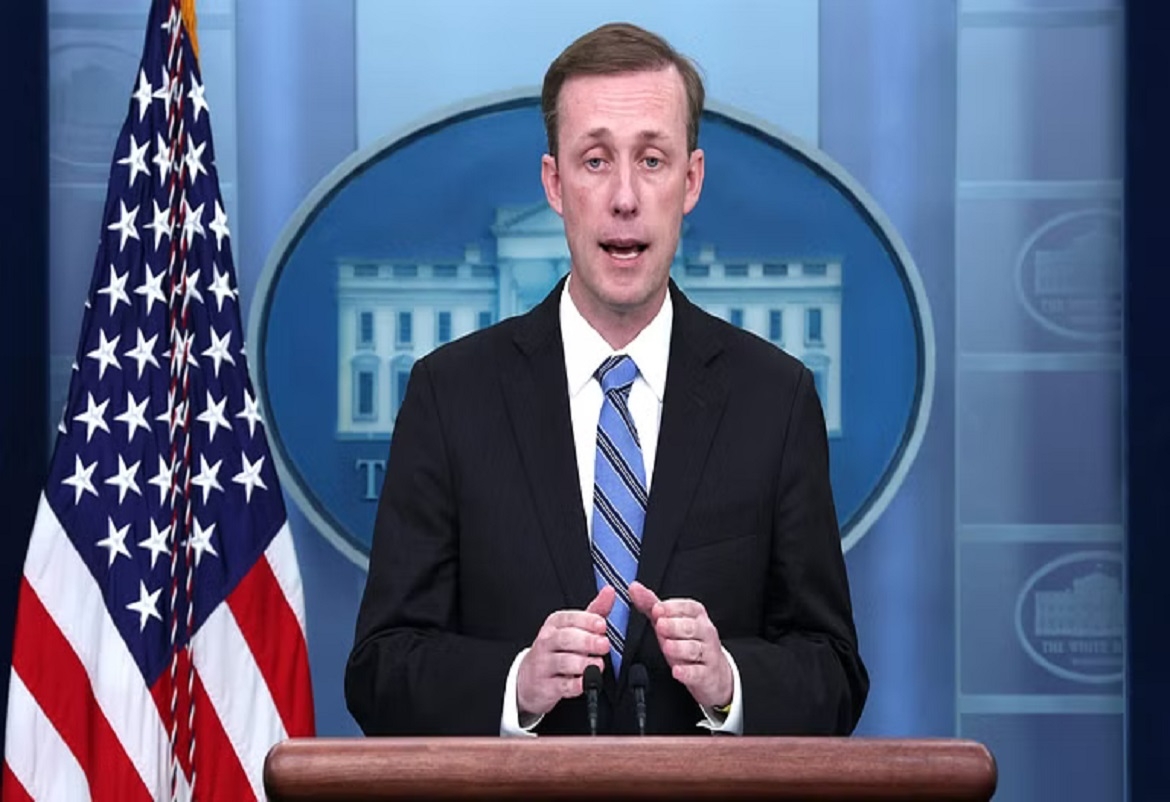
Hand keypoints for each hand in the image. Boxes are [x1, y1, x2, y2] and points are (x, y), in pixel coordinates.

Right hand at [515, 586, 614, 717]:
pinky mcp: (546, 687)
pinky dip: (575, 685)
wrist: (528, 679)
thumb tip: (610, 591)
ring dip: (584, 663)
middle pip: (566, 638)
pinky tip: (586, 682)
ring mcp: (544, 665)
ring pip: (563, 662)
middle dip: (587, 641)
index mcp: (555, 624)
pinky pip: (562, 686)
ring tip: (598, 665)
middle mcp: (547, 642)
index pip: (569, 618)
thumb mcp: (574, 628)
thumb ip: (594, 611)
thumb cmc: (557, 650)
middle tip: (604, 645)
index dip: (587, 621)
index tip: (602, 625)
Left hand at [629, 581, 732, 708]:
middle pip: (692, 627)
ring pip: (695, 649)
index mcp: (696, 616)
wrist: (713, 672)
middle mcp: (705, 632)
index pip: (688, 608)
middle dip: (675, 626)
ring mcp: (708, 654)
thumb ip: (651, 605)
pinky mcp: (706, 675)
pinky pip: (698, 673)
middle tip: (660, 625)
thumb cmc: (687, 642)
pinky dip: (687, 672)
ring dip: (680, 648)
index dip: (672, 608)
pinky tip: (677, 671)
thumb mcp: (669, 622)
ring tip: (667, 646)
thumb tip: (634, 587)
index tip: (657, 609)